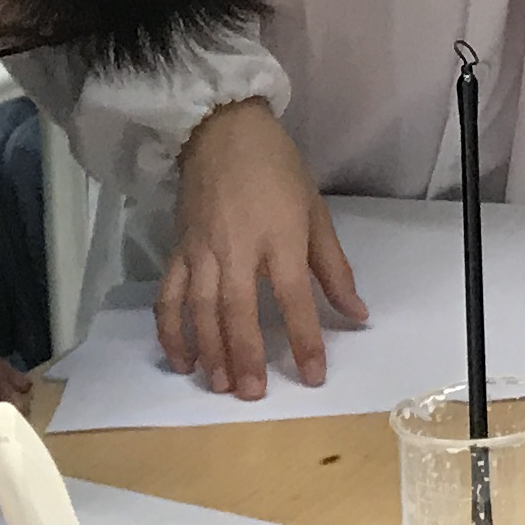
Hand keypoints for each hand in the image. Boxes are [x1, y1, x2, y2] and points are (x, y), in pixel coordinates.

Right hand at [162, 96, 364, 397]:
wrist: (222, 130)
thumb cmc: (277, 169)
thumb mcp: (315, 211)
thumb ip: (333, 268)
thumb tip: (357, 314)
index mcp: (279, 236)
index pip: (294, 297)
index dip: (304, 339)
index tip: (313, 375)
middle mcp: (237, 248)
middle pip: (238, 310)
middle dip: (246, 355)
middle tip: (251, 394)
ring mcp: (201, 250)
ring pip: (200, 309)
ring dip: (209, 350)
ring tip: (219, 385)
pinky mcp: (176, 250)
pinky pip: (168, 296)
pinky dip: (170, 330)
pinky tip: (181, 359)